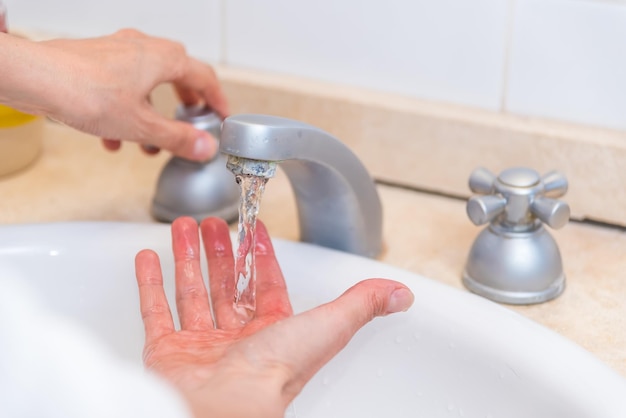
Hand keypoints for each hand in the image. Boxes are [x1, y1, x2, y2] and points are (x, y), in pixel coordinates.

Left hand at [0, 30, 227, 160]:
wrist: (35, 78)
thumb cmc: (86, 92)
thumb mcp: (142, 125)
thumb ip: (178, 138)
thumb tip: (206, 147)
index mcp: (163, 58)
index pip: (204, 77)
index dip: (217, 100)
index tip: (222, 115)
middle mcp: (143, 48)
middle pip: (176, 75)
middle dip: (183, 103)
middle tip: (190, 121)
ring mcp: (117, 51)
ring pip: (146, 83)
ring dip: (152, 114)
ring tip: (148, 143)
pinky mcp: (96, 61)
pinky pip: (122, 86)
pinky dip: (126, 111)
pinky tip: (113, 138)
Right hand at [134, 217, 413, 417]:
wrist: (225, 407)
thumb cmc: (274, 373)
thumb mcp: (328, 326)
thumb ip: (361, 304)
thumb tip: (401, 294)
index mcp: (272, 333)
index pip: (266, 284)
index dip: (260, 255)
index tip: (252, 229)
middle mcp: (235, 339)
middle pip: (226, 284)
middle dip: (220, 251)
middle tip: (213, 222)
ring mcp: (198, 345)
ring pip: (192, 291)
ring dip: (187, 258)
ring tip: (183, 227)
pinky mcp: (165, 353)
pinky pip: (155, 312)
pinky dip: (150, 284)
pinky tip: (148, 258)